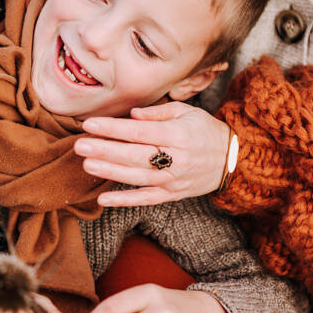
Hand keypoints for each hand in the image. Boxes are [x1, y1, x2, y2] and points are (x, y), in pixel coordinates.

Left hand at [76, 101, 229, 206]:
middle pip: (134, 155)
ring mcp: (173, 180)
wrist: (232, 159)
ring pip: (136, 177)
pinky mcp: (172, 195)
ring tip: (86, 164)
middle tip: (80, 145)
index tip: (90, 124)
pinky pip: (145, 199)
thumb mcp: (186, 112)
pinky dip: (124, 200)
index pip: (138, 132)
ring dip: (110, 171)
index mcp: (177, 134)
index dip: (112, 128)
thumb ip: (157, 112)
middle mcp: (175, 158)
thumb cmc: (204, 130)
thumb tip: (131, 115)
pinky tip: (103, 197)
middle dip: (105, 150)